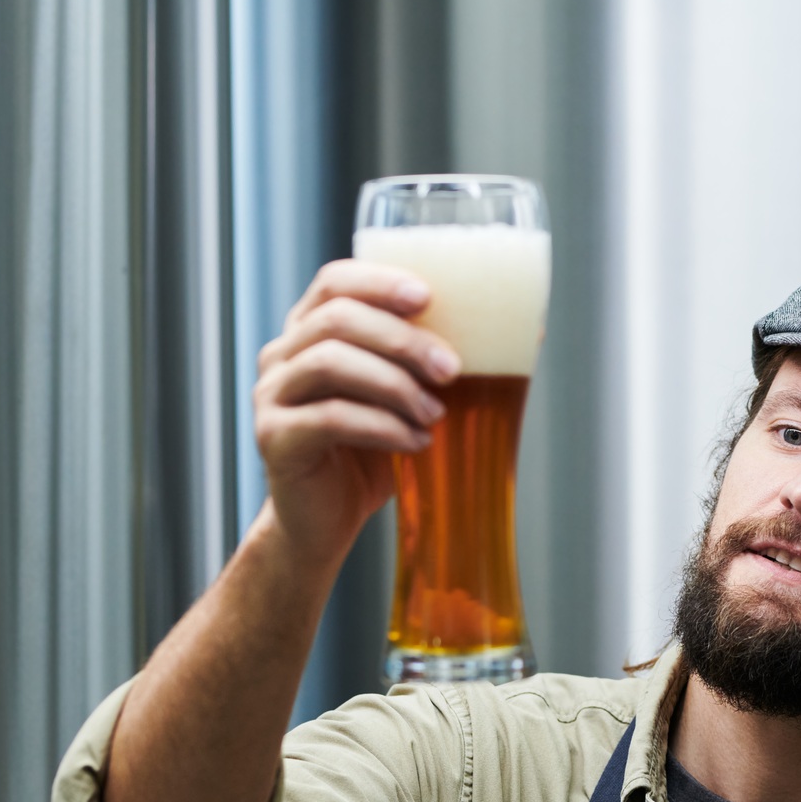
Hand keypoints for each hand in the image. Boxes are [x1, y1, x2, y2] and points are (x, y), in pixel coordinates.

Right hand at [253, 259, 461, 567]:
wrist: (328, 521)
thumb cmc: (372, 452)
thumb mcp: (411, 400)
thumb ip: (443, 364)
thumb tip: (528, 333)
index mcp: (311, 332)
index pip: (335, 282)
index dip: (379, 281)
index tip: (428, 297)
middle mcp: (283, 355)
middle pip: (338, 319)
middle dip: (403, 340)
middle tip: (451, 370)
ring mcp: (272, 395)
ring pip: (331, 363)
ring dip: (395, 384)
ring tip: (436, 414)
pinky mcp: (274, 437)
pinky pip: (329, 417)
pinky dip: (382, 427)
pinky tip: (415, 442)